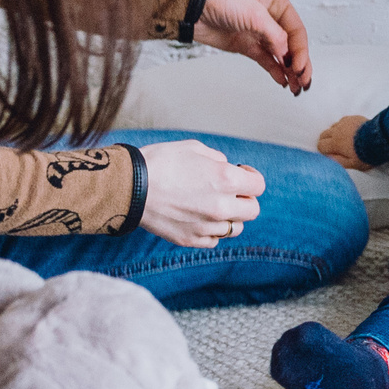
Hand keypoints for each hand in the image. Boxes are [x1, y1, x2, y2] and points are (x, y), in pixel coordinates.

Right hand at [137, 139, 264, 247]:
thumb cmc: (160, 162)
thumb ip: (217, 159)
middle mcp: (221, 206)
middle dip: (245, 199)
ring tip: (212, 206)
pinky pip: (213, 240)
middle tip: (230, 192)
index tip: (242, 174)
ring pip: (235, 229)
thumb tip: (226, 167)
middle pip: (252, 210)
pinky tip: (199, 218)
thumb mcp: (193, 148)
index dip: (251, 177)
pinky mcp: (190, 239)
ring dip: (230, 217)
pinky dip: (211, 231)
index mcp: (226, 179)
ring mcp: (206, 226)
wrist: (129, 187)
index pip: (259, 186)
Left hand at [193, 0, 313, 93]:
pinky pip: (266, 60)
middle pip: (292, 44)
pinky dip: (275, 70)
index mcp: (277, 3)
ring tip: (295, 87)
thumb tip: (287, 56)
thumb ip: (275, 36)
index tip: (300, 68)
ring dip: (289, 70)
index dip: (301, 51)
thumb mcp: (255, 15)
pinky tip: (282, 81)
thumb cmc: (222, 0)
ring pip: (280, 55)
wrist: (193, 8)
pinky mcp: (247, 45)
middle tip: (303, 81)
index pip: (297, 31)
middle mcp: (271, 18)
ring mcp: (259, 32)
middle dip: (299, 64)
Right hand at [316, 114, 371, 171]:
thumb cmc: (366, 153)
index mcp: (335, 143)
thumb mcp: (352, 164)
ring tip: (343, 139)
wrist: (380, 139)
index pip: (321, 145)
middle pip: (323, 134)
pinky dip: (343, 126)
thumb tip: (328, 158)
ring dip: (334, 133)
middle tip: (334, 147)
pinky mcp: (352, 118)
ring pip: (332, 127)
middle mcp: (337, 131)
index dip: (324, 151)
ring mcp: (344, 123)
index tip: (329, 153)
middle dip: (326, 141)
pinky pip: (342, 121)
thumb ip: (337, 161)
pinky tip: (350, 131)